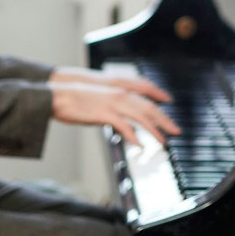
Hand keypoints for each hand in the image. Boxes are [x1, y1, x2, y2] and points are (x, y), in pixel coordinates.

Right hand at [49, 71, 178, 144]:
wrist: (58, 95)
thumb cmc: (76, 99)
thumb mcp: (100, 102)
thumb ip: (114, 110)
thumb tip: (123, 123)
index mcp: (120, 90)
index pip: (146, 99)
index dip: (160, 108)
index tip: (169, 116)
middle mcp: (121, 95)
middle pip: (149, 108)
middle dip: (165, 121)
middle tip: (176, 131)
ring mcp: (113, 104)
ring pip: (141, 117)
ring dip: (155, 130)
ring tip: (164, 141)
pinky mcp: (104, 114)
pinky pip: (124, 126)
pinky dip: (133, 136)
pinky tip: (139, 144)